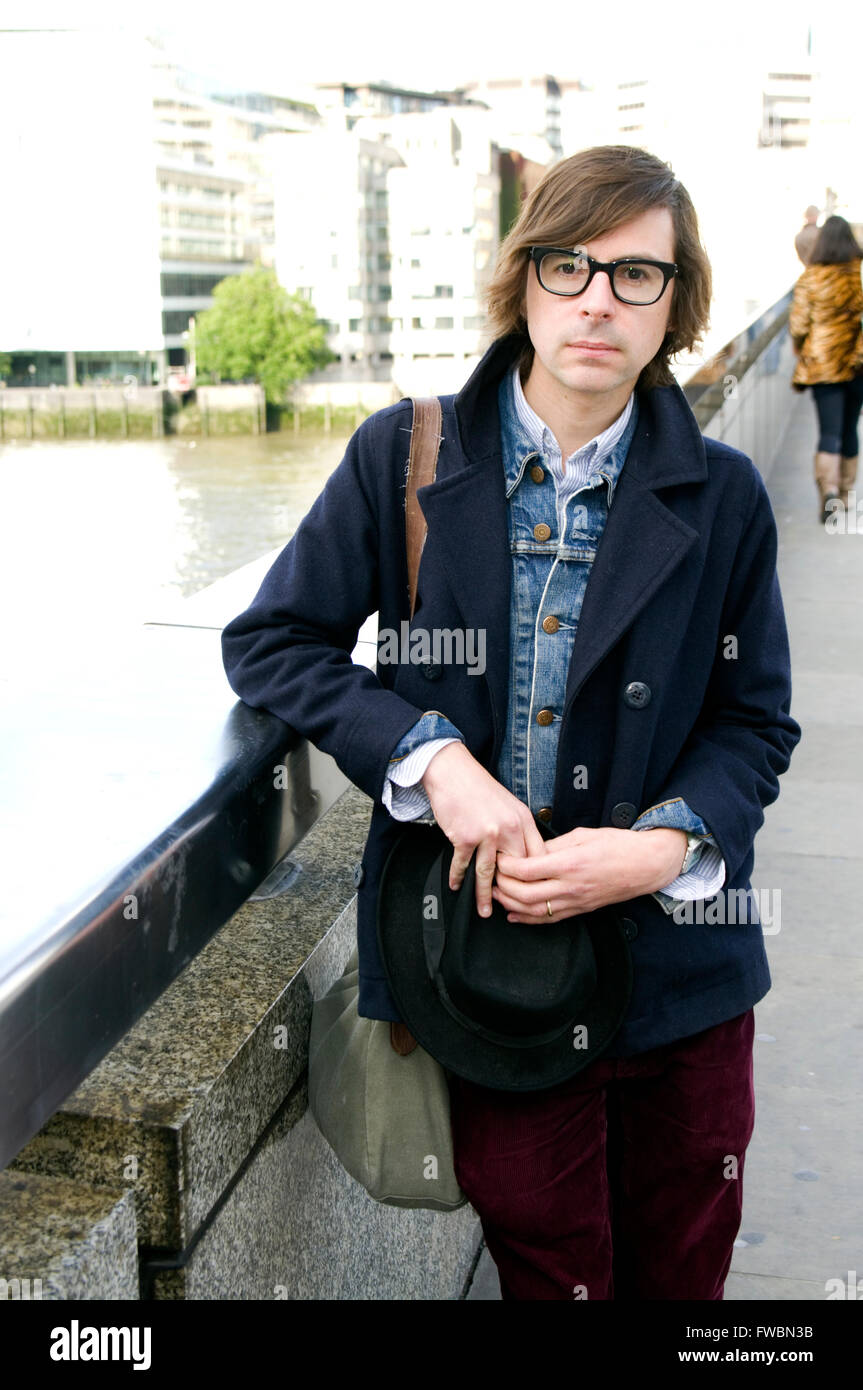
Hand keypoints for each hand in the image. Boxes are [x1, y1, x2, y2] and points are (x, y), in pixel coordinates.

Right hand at [421, 743, 545, 917]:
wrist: (453, 773)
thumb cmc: (479, 788)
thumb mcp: (509, 805)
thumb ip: (518, 829)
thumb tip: (521, 855)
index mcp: (523, 820)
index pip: (537, 855)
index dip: (535, 877)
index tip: (532, 891)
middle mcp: (509, 828)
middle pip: (517, 869)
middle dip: (513, 891)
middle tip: (509, 908)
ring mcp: (487, 834)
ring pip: (489, 874)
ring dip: (485, 896)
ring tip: (485, 912)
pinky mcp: (465, 837)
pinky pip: (463, 865)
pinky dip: (458, 878)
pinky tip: (457, 886)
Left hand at [493, 826, 687, 921]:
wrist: (646, 865)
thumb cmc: (618, 845)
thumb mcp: (582, 835)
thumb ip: (553, 845)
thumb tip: (529, 852)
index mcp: (570, 863)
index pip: (527, 870)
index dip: (506, 867)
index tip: (498, 859)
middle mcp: (571, 886)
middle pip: (525, 894)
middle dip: (502, 887)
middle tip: (491, 877)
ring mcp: (576, 901)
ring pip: (534, 911)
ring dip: (510, 905)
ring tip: (496, 894)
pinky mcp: (580, 910)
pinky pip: (549, 920)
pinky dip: (527, 919)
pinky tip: (513, 915)